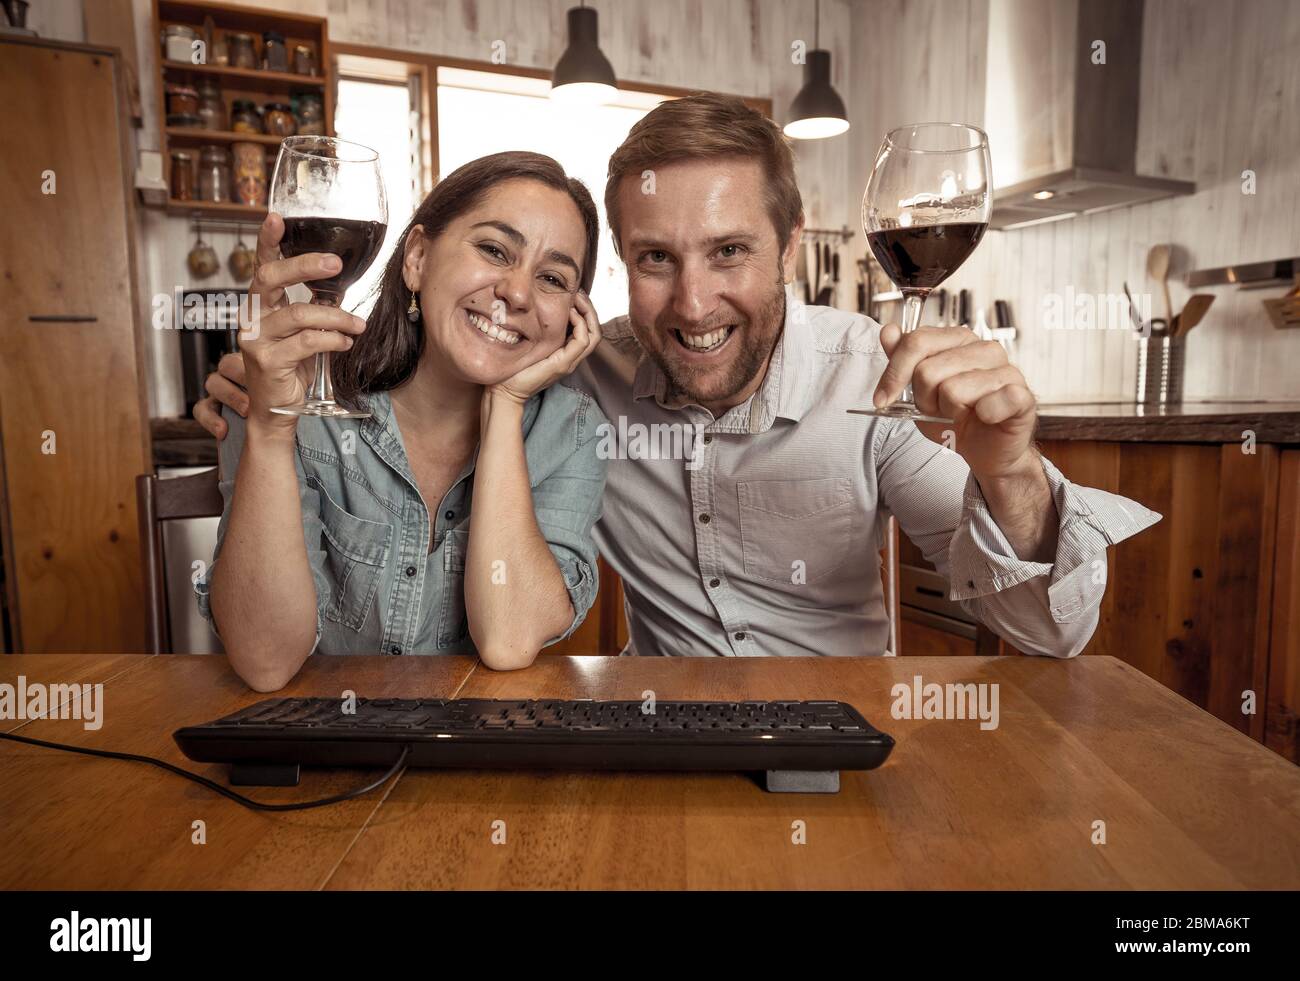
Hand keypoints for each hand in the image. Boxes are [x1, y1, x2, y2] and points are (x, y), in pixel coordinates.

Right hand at [193, 214, 364, 438]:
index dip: (267, 241)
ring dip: (335, 317)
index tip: (276, 217)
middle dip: (305, 266)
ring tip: (358, 325)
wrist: (276, 410)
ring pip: (298, 314)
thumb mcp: (304, 332)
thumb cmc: (291, 368)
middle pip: (271, 278)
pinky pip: (306, 341)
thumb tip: (340, 287)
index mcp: (261, 305)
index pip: (262, 266)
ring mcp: (255, 339)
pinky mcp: (267, 361)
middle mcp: (251, 317)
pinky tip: (346, 343)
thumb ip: (315, 308)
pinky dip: (332, 340)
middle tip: (336, 264)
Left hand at [487, 291, 602, 406]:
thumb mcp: (528, 343)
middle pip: (595, 330)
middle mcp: (571, 357)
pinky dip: (579, 324)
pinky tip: (568, 312)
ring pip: (593, 334)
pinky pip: (581, 341)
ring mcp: (569, 362)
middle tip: (579, 292)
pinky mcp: (563, 364)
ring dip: (588, 313)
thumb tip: (533, 306)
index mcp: (565, 353)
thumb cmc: (513, 367)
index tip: (573, 294)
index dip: (585, 310)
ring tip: (576, 299)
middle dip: (590, 309)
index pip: (587, 329)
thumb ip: (536, 329)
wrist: (505, 390)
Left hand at [873, 323, 1038, 482]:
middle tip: (941, 409)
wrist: (985, 451)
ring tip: (963, 414)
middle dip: (925, 399)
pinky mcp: (1022, 396)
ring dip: (951, 412)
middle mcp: (985, 349)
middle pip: (928, 370)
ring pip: (953, 389)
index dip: (894, 374)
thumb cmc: (955, 419)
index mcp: (960, 340)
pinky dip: (982, 417)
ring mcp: (1007, 370)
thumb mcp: (918, 392)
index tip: (883, 398)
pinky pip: (989, 404)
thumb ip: (902, 361)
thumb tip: (888, 330)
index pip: (916, 341)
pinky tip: (987, 418)